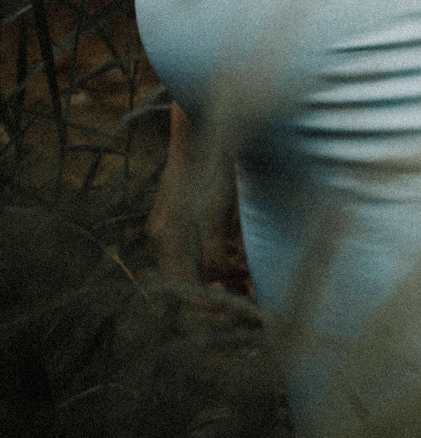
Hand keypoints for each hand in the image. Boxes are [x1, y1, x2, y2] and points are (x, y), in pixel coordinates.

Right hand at [147, 106, 252, 295]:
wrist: (203, 131)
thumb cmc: (209, 171)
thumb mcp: (214, 215)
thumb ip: (212, 253)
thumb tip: (214, 289)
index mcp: (165, 238)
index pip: (182, 285)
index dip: (207, 299)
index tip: (232, 306)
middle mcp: (162, 235)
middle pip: (185, 277)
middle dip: (212, 289)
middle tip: (241, 293)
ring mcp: (169, 225)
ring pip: (189, 264)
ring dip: (213, 276)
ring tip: (239, 280)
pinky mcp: (179, 216)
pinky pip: (192, 249)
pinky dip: (211, 259)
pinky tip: (230, 260)